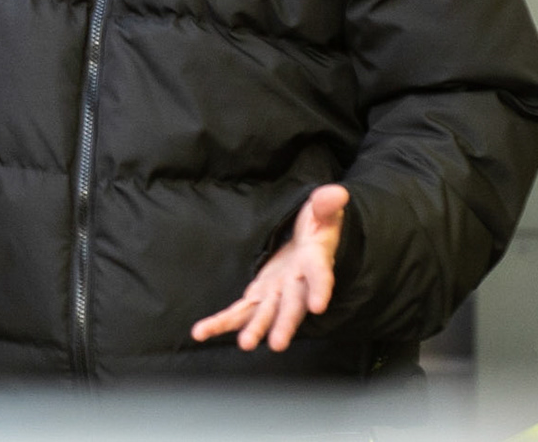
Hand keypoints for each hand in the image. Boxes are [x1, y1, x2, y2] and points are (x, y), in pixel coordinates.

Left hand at [190, 184, 348, 352]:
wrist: (308, 242)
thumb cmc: (317, 225)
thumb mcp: (321, 211)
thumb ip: (325, 205)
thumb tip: (337, 193)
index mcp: (314, 261)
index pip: (320, 275)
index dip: (320, 288)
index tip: (318, 306)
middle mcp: (297, 284)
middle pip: (292, 306)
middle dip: (284, 324)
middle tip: (277, 343)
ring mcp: (276, 292)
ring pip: (265, 315)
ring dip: (254, 330)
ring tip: (244, 344)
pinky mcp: (258, 295)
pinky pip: (239, 311)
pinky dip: (220, 323)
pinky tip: (200, 333)